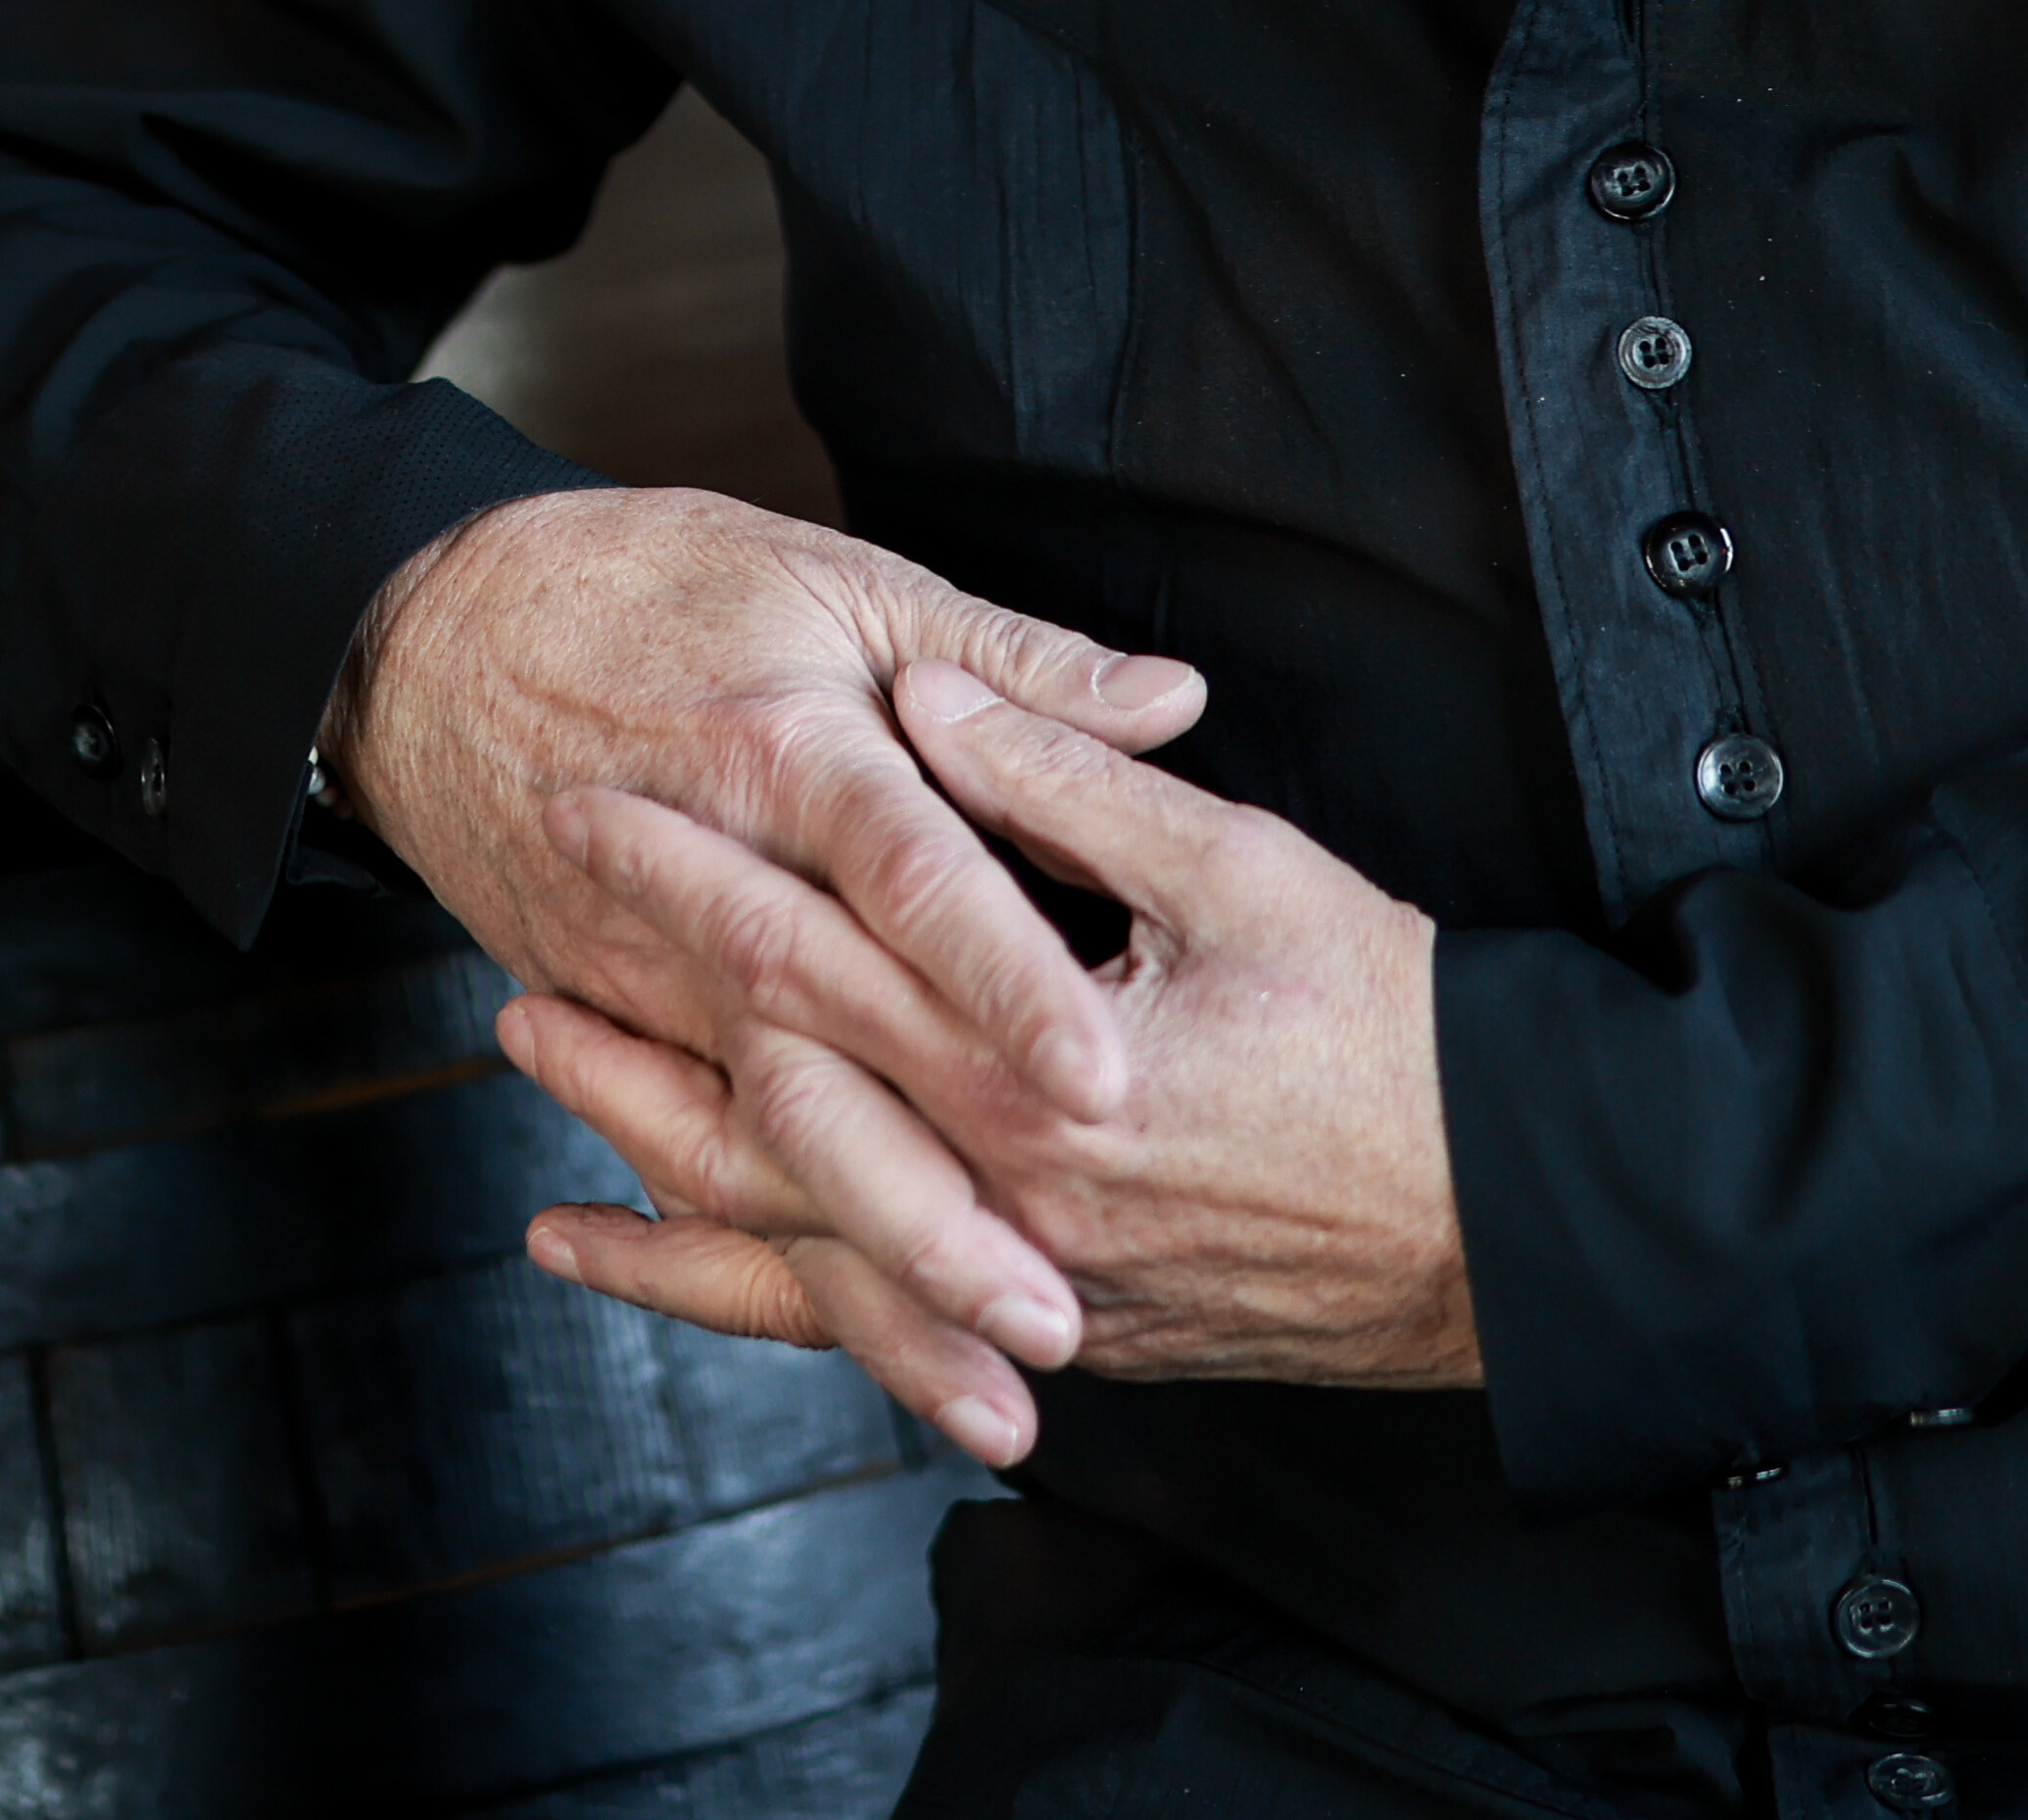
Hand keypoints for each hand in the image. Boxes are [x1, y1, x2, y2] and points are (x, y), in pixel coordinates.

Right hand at [327, 487, 1208, 1455]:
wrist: (433, 634)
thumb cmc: (652, 582)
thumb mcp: (841, 581)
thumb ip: (1015, 659)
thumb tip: (1177, 697)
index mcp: (792, 756)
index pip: (915, 880)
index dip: (1007, 981)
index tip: (1105, 1082)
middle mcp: (722, 888)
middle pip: (831, 1068)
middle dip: (942, 1209)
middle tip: (1059, 1313)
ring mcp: (656, 979)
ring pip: (767, 1159)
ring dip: (876, 1288)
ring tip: (990, 1401)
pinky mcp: (622, 1028)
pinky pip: (699, 1174)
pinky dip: (769, 1278)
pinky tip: (859, 1357)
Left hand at [503, 661, 1473, 1441]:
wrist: (1516, 1224)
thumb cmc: (1401, 1034)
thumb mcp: (1240, 870)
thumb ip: (1065, 784)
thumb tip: (931, 696)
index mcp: (1033, 1070)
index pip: (814, 953)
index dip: (692, 869)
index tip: (591, 798)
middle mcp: (1002, 1195)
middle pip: (760, 1101)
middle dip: (627, 1023)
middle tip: (512, 950)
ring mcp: (1020, 1284)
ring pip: (780, 1236)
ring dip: (645, 1164)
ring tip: (535, 1090)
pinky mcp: (1052, 1332)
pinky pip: (853, 1320)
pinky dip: (731, 1290)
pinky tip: (640, 1256)